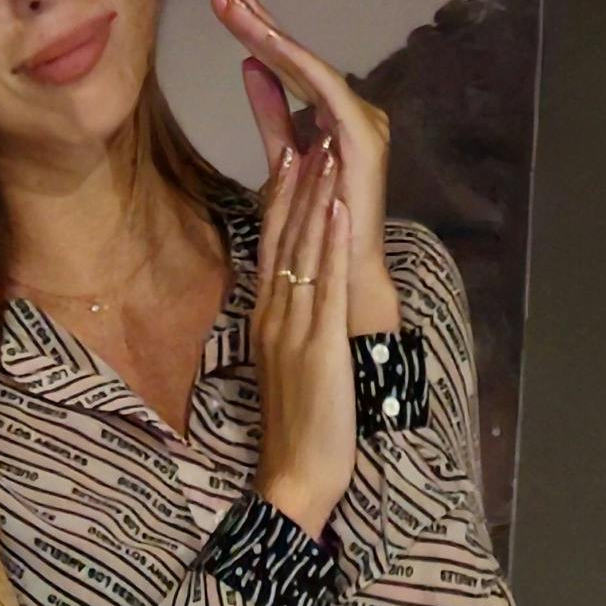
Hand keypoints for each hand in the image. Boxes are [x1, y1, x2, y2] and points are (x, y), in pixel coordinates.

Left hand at [212, 0, 397, 334]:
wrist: (338, 276)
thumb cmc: (313, 229)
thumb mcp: (281, 159)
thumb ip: (272, 115)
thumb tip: (251, 69)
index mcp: (334, 119)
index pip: (292, 69)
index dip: (261, 35)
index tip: (229, 5)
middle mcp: (352, 113)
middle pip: (298, 60)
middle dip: (259, 24)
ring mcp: (362, 123)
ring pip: (308, 67)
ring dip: (268, 35)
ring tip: (234, 7)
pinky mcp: (363, 138)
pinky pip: (325, 90)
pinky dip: (295, 64)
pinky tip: (265, 42)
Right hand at [249, 124, 356, 538]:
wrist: (293, 477)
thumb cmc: (298, 430)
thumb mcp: (289, 367)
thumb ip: (291, 329)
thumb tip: (302, 301)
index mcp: (267, 319)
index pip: (271, 247)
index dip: (281, 199)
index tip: (289, 156)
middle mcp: (274, 315)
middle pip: (281, 236)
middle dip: (295, 181)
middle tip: (305, 128)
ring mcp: (292, 327)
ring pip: (300, 249)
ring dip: (313, 194)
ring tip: (323, 145)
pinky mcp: (316, 345)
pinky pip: (322, 282)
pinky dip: (329, 239)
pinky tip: (338, 204)